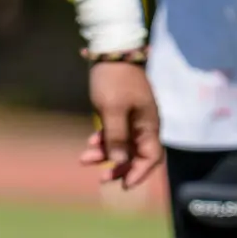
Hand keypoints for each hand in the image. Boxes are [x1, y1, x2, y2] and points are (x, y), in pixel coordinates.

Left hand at [81, 60, 162, 188]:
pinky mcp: (122, 112)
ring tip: (85, 159)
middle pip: (137, 155)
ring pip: (122, 145)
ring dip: (106, 154)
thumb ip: (116, 137)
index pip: (151, 157)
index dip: (140, 173)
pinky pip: (115, 133)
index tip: (124, 185)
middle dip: (120, 168)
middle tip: (102, 179)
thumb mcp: (112, 110)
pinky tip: (90, 142)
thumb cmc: (114, 81)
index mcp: (148, 125)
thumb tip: (118, 160)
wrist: (111, 52)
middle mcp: (144, 125)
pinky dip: (103, 140)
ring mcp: (133, 118)